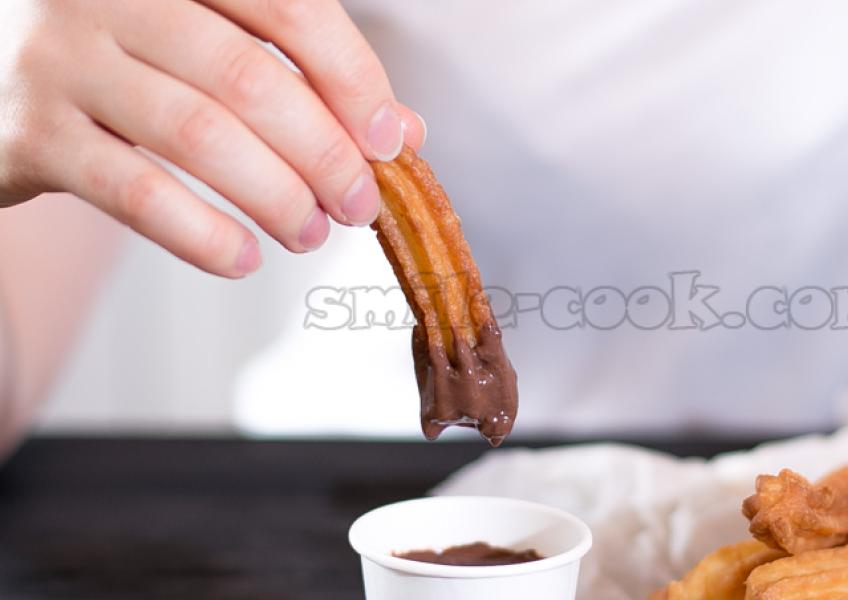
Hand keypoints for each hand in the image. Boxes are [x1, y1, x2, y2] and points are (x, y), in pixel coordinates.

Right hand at [0, 0, 425, 276]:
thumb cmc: (128, 57)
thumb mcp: (211, 42)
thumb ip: (303, 75)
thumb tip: (401, 134)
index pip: (288, 5)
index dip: (352, 77)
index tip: (389, 141)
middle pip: (249, 77)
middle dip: (323, 153)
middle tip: (358, 205)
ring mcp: (60, 56)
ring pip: (198, 134)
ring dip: (274, 196)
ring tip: (309, 232)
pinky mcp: (29, 132)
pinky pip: (135, 192)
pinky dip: (201, 234)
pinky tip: (242, 258)